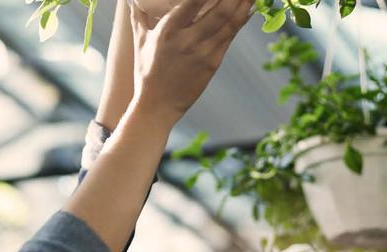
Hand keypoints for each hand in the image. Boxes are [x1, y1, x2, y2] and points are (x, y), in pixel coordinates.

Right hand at [129, 0, 253, 120]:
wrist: (158, 105)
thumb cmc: (147, 71)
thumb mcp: (140, 41)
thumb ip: (138, 16)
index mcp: (168, 31)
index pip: (194, 1)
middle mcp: (187, 40)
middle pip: (220, 10)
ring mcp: (204, 52)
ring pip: (230, 22)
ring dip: (243, 3)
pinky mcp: (214, 63)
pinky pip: (230, 36)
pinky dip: (241, 19)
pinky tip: (248, 7)